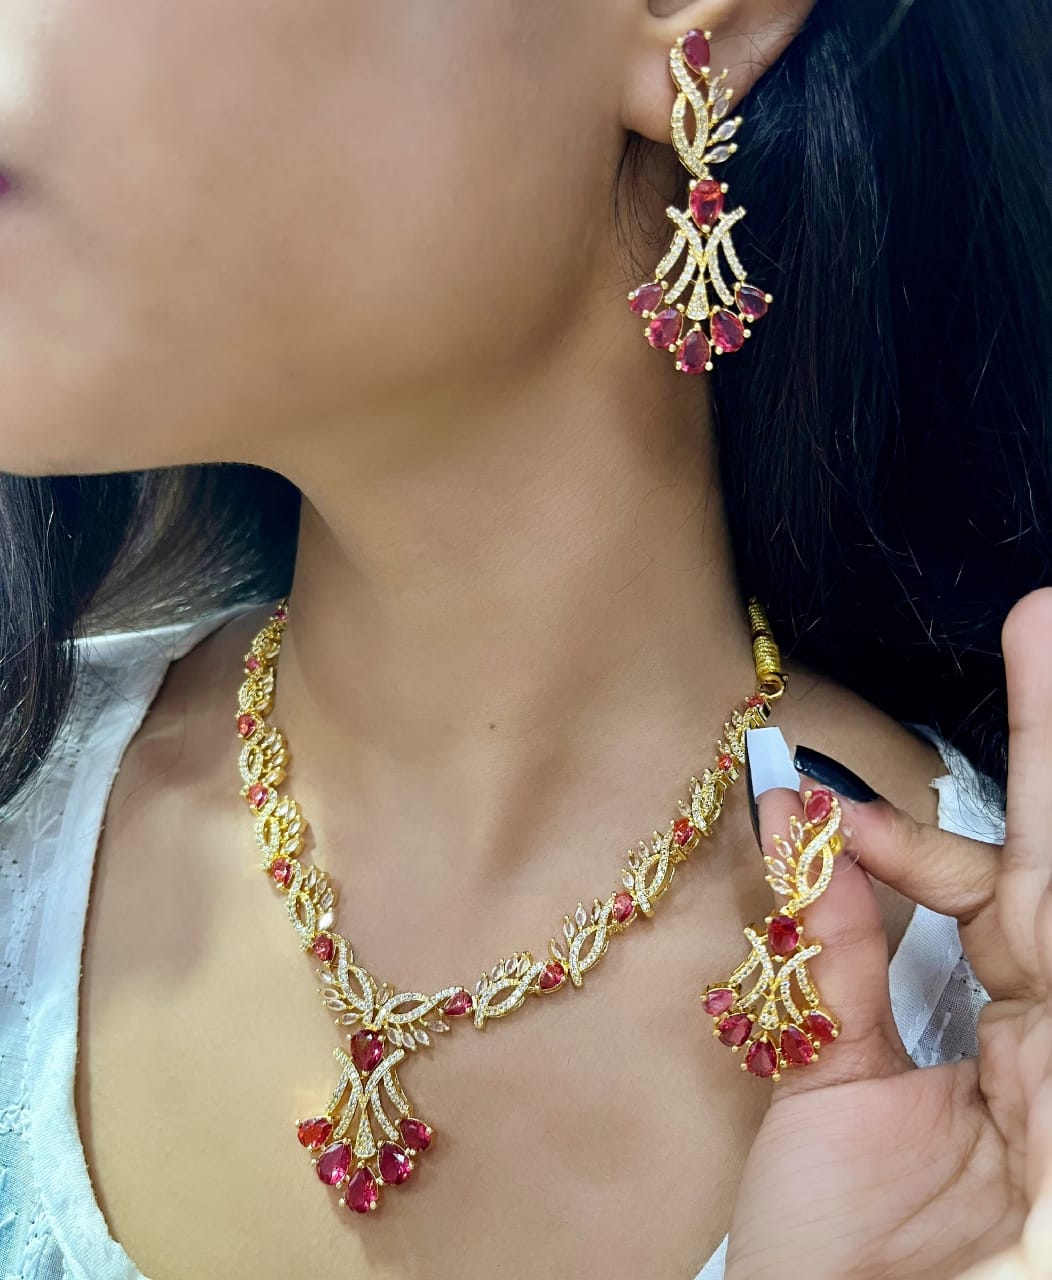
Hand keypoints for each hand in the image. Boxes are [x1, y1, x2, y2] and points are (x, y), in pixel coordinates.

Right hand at [722, 587, 1051, 1279]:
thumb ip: (1051, 1023)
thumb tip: (1042, 897)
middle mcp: (1043, 1047)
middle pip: (1039, 874)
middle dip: (1039, 750)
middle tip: (1038, 623)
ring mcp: (944, 1060)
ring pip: (933, 905)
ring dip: (894, 839)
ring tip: (835, 795)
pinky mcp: (844, 1078)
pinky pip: (832, 965)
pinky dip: (816, 897)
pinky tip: (798, 835)